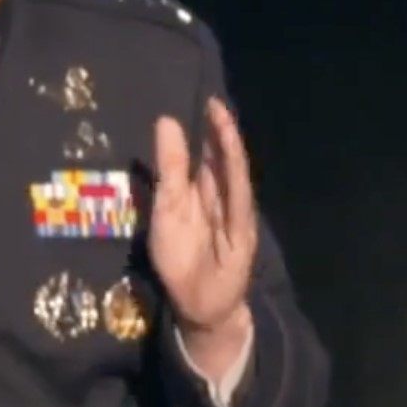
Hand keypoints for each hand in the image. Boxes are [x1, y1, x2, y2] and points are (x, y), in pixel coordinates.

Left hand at [149, 97, 257, 352]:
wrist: (196, 303)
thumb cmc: (179, 257)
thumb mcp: (166, 208)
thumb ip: (169, 169)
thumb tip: (167, 122)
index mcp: (202, 191)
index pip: (207, 155)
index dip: (207, 131)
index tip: (205, 103)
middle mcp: (221, 198)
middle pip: (222, 161)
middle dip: (220, 133)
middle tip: (215, 103)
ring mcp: (234, 215)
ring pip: (233, 177)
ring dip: (230, 151)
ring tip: (223, 123)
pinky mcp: (240, 234)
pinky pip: (238, 204)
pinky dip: (236, 182)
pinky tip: (233, 162)